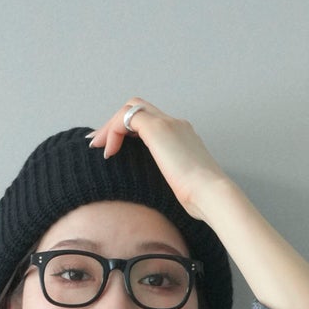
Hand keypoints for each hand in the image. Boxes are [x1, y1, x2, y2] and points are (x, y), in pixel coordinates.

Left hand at [85, 99, 231, 219]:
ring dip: (110, 126)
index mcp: (182, 136)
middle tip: (98, 143)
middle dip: (114, 123)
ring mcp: (168, 123)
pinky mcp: (158, 129)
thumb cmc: (200, 200)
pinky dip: (113, 131)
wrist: (211, 194)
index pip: (150, 121)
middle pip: (138, 108)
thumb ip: (168, 180)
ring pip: (131, 108)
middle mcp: (175, 124)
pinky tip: (109, 152)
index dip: (127, 130)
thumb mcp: (180, 187)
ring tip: (98, 146)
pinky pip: (126, 118)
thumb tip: (153, 195)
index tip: (111, 149)